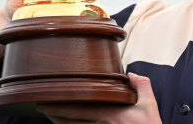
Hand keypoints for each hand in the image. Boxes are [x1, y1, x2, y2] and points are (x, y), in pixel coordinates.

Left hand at [38, 73, 160, 123]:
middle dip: (55, 114)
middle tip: (42, 108)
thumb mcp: (150, 104)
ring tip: (49, 115)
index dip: (62, 106)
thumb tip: (130, 73)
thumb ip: (141, 84)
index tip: (49, 100)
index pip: (80, 109)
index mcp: (111, 113)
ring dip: (61, 123)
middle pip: (72, 121)